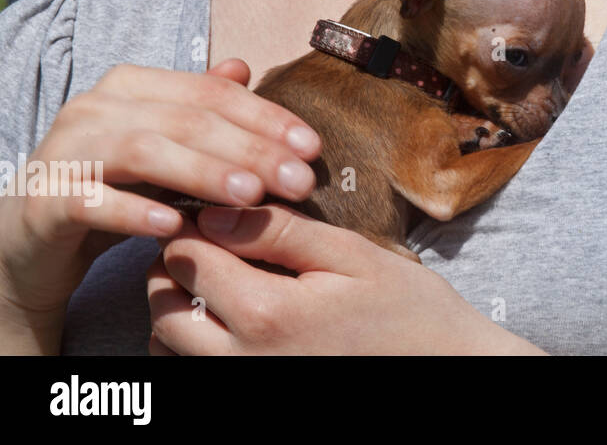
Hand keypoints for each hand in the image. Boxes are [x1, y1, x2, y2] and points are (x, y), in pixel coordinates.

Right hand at [0, 59, 319, 352]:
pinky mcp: (45, 200)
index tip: (313, 148)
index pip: (212, 94)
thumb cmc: (112, 185)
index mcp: (132, 86)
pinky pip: (92, 201)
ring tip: (251, 197)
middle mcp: (96, 108)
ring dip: (203, 173)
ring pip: (144, 152)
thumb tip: (243, 67)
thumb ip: (201, 108)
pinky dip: (135, 211)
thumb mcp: (165, 147)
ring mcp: (65, 151)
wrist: (31, 238)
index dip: (267, 118)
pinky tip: (175, 226)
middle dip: (251, 149)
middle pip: (187, 120)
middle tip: (298, 181)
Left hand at [147, 204, 542, 353]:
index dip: (193, 223)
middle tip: (213, 240)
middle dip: (176, 265)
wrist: (443, 368)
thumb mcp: (354, 255)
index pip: (187, 257)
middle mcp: (242, 361)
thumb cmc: (407, 309)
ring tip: (221, 280)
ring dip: (177, 307)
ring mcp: (242, 385)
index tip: (216, 207)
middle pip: (161, 306)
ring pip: (165, 346)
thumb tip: (216, 210)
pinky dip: (192, 345)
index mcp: (268, 314)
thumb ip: (281, 233)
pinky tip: (231, 319)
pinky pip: (191, 373)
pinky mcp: (250, 399)